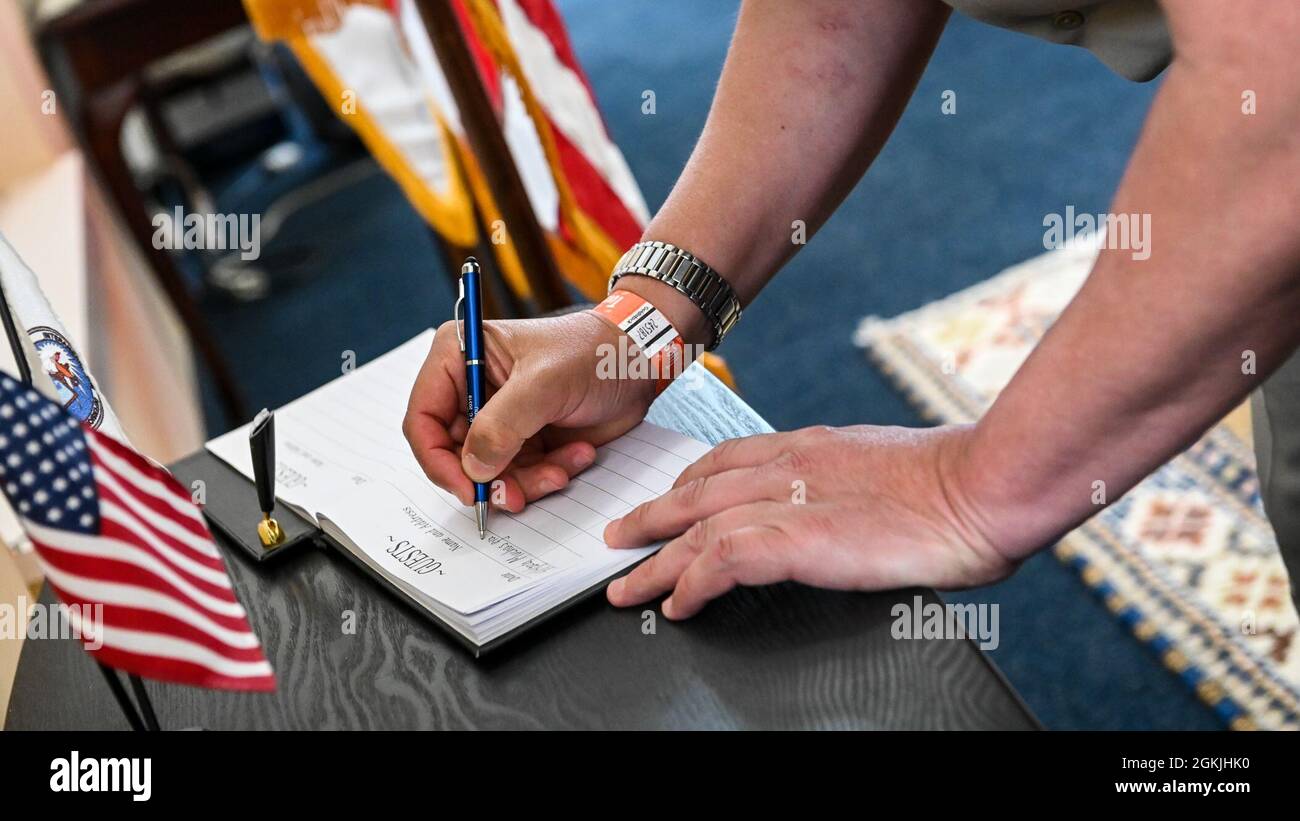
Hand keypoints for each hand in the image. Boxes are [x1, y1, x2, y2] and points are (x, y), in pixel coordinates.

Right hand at [403, 312, 654, 510]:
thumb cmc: (592, 351)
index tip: (467, 487)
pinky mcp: (525, 440)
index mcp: (458, 357)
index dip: (438, 459)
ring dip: (526, 481)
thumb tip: (473, 466)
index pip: (423, 418)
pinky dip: (546, 476)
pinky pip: (520, 476)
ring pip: (489, 472)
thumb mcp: (544, 383)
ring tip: (562, 469)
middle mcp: (471, 389)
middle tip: (519, 493)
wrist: (638, 362)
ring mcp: (499, 418)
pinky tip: (577, 456)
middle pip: (455, 454)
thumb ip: (503, 425)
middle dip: (490, 478)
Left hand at [603, 424, 1016, 618]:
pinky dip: (690, 583)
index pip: (729, 457)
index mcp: (814, 446)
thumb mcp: (888, 468)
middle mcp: (791, 465)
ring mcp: (790, 499)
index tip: (669, 498)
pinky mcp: (796, 539)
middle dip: (652, 515)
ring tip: (626, 587)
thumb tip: (848, 507)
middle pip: (697, 488)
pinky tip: (676, 604)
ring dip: (653, 559)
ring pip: (694, 526)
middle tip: (619, 537)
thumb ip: (850, 482)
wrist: (986, 484)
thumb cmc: (960, 480)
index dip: (689, 482)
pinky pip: (718, 560)